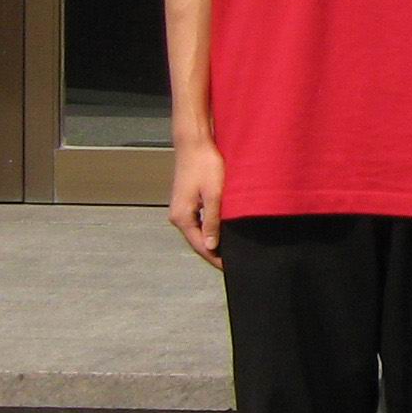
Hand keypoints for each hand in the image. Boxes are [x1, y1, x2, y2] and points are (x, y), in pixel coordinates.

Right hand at [167, 139, 224, 269]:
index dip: (216, 259)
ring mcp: (181, 209)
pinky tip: (222, 233)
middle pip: (198, 242)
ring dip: (213, 242)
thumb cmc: (205, 165)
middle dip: (214, 254)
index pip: (201, 246)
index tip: (231, 269)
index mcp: (182, 217)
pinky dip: (210, 231)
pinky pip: (198, 223)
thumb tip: (212, 245)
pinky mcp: (186, 202)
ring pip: (198, 233)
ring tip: (230, 251)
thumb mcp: (214, 194)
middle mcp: (178, 216)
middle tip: (234, 263)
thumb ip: (213, 220)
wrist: (195, 143)